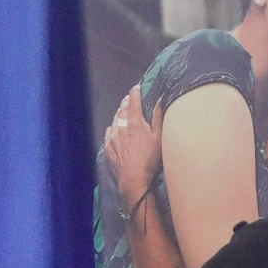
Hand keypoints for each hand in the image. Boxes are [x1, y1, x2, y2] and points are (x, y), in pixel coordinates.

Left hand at [104, 85, 162, 210]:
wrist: (133, 180)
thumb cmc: (151, 160)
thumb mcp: (160, 139)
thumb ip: (159, 118)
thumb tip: (160, 100)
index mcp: (135, 122)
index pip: (133, 101)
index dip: (135, 92)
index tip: (136, 88)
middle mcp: (121, 126)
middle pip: (121, 109)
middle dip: (126, 102)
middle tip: (129, 99)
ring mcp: (112, 136)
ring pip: (114, 120)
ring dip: (119, 114)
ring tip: (123, 113)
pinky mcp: (107, 146)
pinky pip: (109, 132)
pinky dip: (113, 128)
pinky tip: (116, 130)